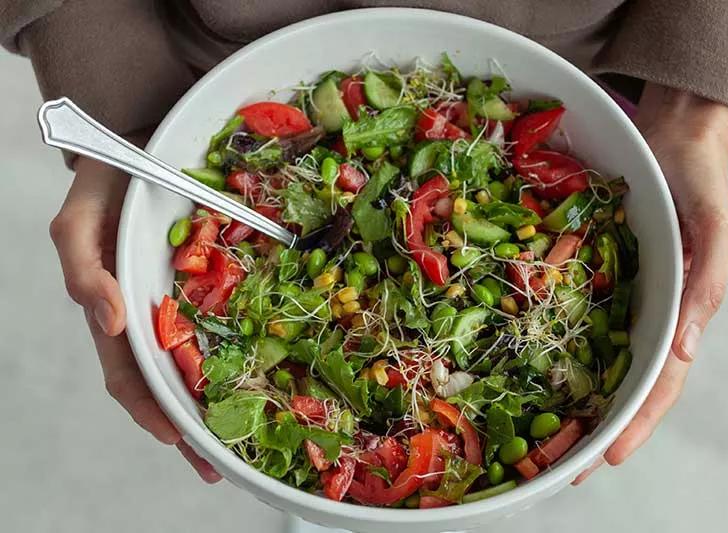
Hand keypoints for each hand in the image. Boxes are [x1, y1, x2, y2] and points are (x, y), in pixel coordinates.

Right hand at [49, 155, 220, 482]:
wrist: (134, 147)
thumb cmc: (102, 188)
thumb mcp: (77, 225)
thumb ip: (84, 272)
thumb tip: (110, 320)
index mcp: (115, 310)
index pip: (131, 375)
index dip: (152, 411)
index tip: (180, 441)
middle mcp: (149, 314)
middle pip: (168, 382)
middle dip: (191, 424)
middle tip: (222, 462)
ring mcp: (179, 300)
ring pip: (198, 358)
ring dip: (219, 398)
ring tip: (249, 435)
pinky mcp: (207, 280)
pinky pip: (224, 318)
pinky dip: (238, 347)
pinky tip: (264, 367)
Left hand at [573, 84, 727, 483]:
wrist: (672, 138)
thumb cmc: (701, 182)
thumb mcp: (718, 230)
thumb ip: (706, 284)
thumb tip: (687, 350)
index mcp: (678, 314)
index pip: (658, 383)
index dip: (636, 423)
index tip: (608, 458)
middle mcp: (644, 313)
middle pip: (619, 382)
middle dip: (594, 425)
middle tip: (557, 465)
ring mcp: (615, 295)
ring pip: (591, 354)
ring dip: (569, 394)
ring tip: (536, 431)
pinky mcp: (590, 270)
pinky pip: (569, 310)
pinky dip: (551, 339)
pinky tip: (525, 361)